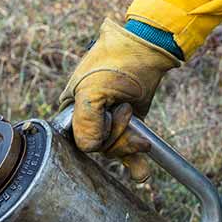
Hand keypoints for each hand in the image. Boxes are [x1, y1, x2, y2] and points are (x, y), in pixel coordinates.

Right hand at [60, 18, 180, 181]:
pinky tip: (142, 174)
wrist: (149, 47)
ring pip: (115, 150)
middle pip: (99, 147)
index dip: (95, 137)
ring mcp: (110, 119)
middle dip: (118, 139)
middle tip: (127, 112)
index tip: (109, 117)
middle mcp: (89, 115)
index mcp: (72, 106)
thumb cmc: (116, 62)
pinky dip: (134, 163)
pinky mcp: (129, 122)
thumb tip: (88, 148)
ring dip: (129, 147)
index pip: (77, 140)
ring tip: (142, 137)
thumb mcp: (93, 90)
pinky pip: (128, 149)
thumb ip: (85, 123)